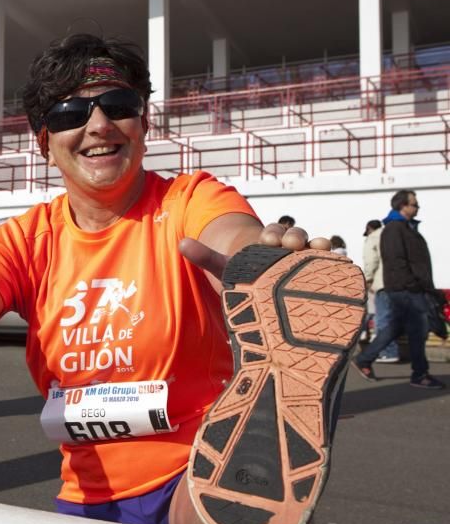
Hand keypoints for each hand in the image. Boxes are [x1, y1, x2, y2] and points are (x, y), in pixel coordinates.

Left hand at [179, 223, 330, 281]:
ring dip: (319, 247)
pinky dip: (336, 263)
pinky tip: (343, 267)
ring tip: (323, 250)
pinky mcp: (318, 274)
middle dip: (295, 237)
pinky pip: (330, 265)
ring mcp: (306, 260)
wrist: (262, 291)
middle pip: (296, 236)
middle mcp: (290, 246)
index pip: (273, 231)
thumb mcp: (224, 266)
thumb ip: (204, 255)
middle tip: (291, 245)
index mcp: (268, 240)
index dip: (271, 233)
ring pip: (315, 248)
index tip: (266, 240)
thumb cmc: (244, 274)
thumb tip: (181, 243)